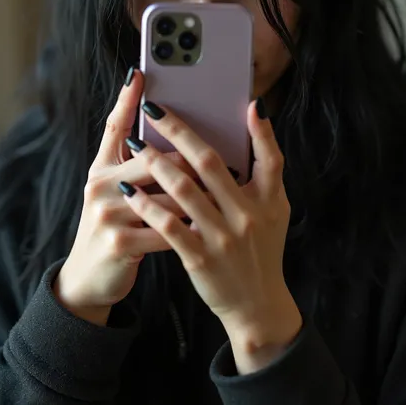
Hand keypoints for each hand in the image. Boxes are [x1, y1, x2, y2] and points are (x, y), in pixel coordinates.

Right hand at [53, 69, 198, 324]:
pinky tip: (212, 220)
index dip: (126, 99)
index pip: (114, 126)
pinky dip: (193, 224)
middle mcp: (99, 185)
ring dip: (199, 190)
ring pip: (166, 193)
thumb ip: (139, 167)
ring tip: (226, 183)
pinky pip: (168, 228)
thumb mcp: (117, 193)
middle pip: (152, 157)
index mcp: (101, 168)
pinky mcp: (119, 242)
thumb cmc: (115, 227)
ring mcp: (107, 213)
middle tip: (221, 149)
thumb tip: (181, 143)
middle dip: (189, 156)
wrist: (89, 278)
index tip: (140, 73)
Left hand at [120, 99, 302, 368]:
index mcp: (268, 200)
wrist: (257, 303)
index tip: (245, 101)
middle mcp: (246, 216)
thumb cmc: (263, 246)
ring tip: (136, 144)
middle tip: (155, 109)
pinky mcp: (199, 258)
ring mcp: (221, 238)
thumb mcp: (275, 207)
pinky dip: (147, 204)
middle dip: (179, 132)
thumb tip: (255, 114)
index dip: (261, 131)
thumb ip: (267, 166)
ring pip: (183, 191)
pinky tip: (130, 188)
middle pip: (209, 164)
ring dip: (156, 163)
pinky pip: (168, 225)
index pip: (270, 158)